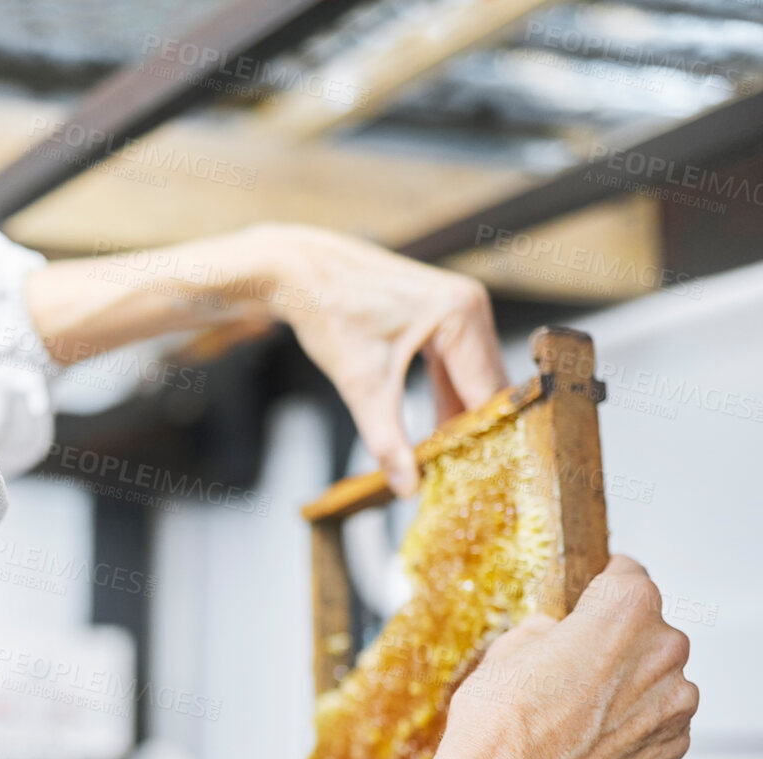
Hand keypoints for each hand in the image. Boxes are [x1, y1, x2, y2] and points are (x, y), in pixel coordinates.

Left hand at [22, 222, 505, 496]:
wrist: (279, 257)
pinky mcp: (421, 311)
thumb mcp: (353, 379)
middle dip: (469, 440)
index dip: (481, 441)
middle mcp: (462, 304)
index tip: (482, 485)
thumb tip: (404, 489)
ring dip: (452, 427)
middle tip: (471, 496)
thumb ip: (381, 436)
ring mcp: (443, 305)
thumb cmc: (310, 304)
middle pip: (476, 390)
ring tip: (452, 482)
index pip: (483, 391)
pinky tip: (430, 445)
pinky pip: (439, 372)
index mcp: (457, 313)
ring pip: (457, 384)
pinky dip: (435, 406)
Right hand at [439, 555, 698, 758]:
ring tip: (578, 707)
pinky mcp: (673, 743)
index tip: (593, 596)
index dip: (602, 586)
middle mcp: (664, 649)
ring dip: (627, 683)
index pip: (628, 574)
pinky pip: (658, 717)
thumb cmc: (501, 721)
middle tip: (571, 665)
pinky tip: (591, 735)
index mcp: (626, 609)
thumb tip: (558, 636)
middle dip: (614, 640)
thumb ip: (550, 631)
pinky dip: (633, 722)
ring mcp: (674, 700)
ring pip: (655, 675)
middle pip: (647, 628)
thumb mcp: (509, 648)